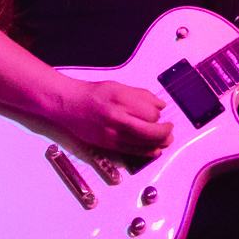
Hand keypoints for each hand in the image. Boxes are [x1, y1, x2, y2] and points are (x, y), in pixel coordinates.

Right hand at [58, 79, 174, 156]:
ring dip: (160, 142)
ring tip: (166, 139)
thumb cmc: (92, 94)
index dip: (159, 113)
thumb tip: (159, 104)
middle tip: (170, 128)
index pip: (151, 112)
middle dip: (165, 131)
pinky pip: (133, 151)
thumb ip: (140, 95)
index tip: (161, 110)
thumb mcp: (118, 87)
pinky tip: (155, 150)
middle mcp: (117, 117)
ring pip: (144, 143)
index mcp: (121, 99)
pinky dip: (147, 152)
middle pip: (151, 130)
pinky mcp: (108, 145)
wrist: (69, 105)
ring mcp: (112, 133)